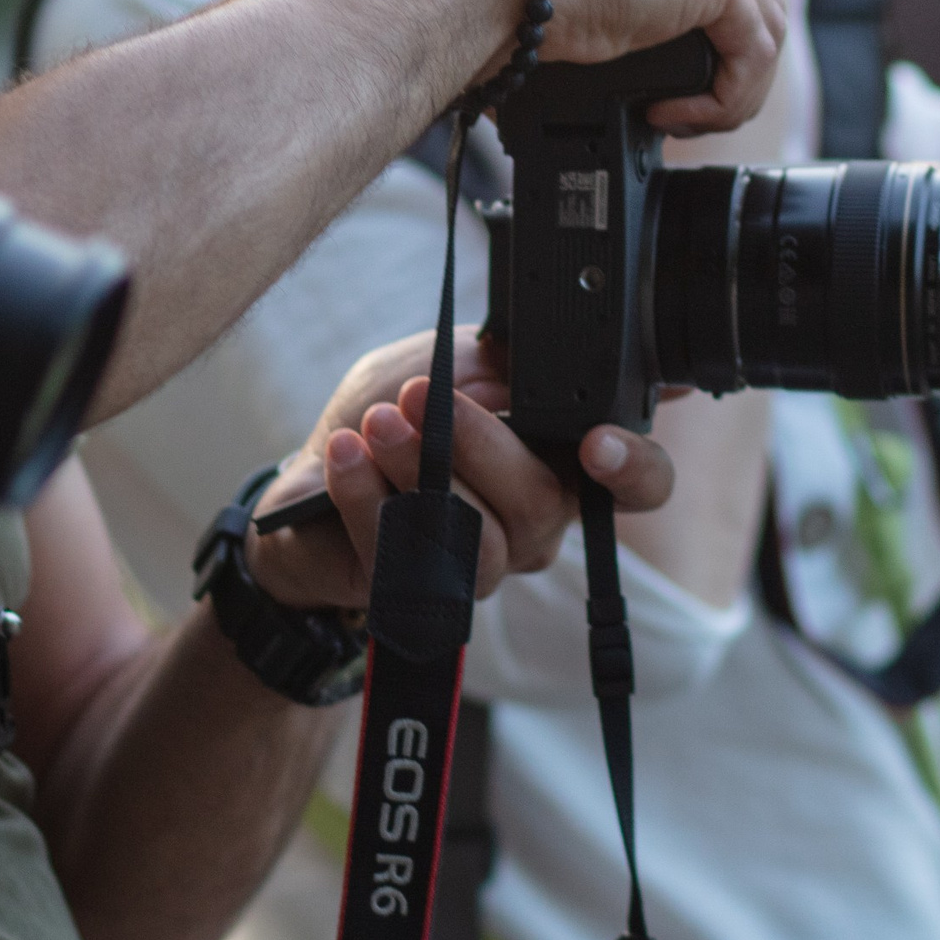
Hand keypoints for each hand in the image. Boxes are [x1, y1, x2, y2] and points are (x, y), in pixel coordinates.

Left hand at [243, 333, 671, 604]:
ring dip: (419, 465)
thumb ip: (499, 360)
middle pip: (544, 502)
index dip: (634, 468)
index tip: (597, 442)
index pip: (637, 484)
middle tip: (421, 395)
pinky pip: (404, 556)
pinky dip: (367, 494)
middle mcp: (532, 524)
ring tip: (377, 422)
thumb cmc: (387, 414)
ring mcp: (481, 568)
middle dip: (481, 443)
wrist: (301, 478)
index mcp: (557, 463)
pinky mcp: (417, 595)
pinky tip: (347, 454)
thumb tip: (562, 345)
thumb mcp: (441, 362)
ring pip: (476, 534)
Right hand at [515, 0, 787, 136]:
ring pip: (762, 25)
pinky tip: (674, 116)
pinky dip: (726, 96)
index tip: (652, 89)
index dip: (690, 38)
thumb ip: (571, 16)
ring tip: (680, 122)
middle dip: (723, 65)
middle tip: (677, 114)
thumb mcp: (542, 0)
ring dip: (731, 88)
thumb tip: (536, 82)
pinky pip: (755, 49)